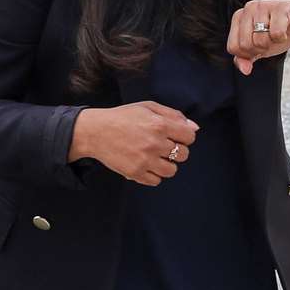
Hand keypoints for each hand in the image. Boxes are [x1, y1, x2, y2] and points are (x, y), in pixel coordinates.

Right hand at [68, 101, 197, 185]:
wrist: (95, 131)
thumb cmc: (123, 117)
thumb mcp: (148, 108)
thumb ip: (174, 116)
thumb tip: (194, 128)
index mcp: (159, 125)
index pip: (190, 137)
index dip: (184, 136)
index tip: (175, 136)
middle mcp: (154, 143)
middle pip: (184, 155)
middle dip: (177, 150)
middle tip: (163, 146)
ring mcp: (145, 160)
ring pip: (172, 170)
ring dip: (166, 164)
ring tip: (155, 157)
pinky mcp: (135, 172)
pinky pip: (156, 181)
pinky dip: (153, 175)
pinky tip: (146, 164)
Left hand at [227, 0, 289, 75]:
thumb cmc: (281, 32)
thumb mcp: (260, 48)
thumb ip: (247, 59)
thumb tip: (245, 70)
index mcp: (238, 17)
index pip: (233, 47)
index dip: (249, 54)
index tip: (260, 45)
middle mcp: (248, 8)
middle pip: (245, 45)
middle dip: (261, 49)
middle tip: (271, 38)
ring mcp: (263, 5)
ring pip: (260, 41)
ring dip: (273, 43)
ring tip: (279, 32)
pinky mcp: (280, 7)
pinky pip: (276, 34)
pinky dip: (284, 38)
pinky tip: (287, 29)